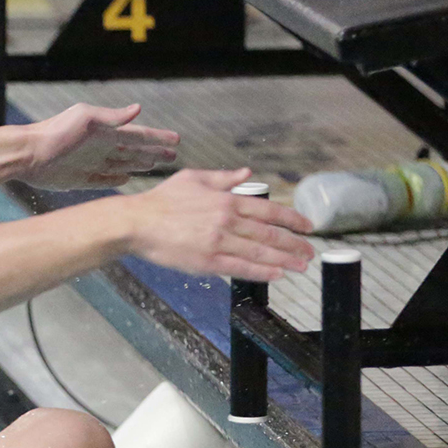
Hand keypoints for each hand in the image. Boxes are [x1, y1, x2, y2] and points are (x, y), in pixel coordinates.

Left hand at [21, 103, 179, 189]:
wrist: (27, 154)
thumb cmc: (55, 132)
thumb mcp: (86, 119)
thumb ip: (112, 118)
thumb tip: (139, 108)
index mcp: (105, 132)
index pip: (139, 135)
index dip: (158, 138)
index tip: (177, 140)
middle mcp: (100, 147)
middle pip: (134, 151)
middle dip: (154, 152)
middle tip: (173, 155)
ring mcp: (90, 164)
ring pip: (122, 165)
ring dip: (139, 165)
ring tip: (155, 165)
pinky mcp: (79, 180)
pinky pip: (103, 181)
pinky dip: (115, 180)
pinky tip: (126, 180)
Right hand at [116, 168, 313, 281]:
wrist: (136, 223)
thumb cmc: (162, 200)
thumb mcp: (193, 179)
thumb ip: (223, 178)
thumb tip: (247, 173)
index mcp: (226, 200)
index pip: (269, 211)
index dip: (292, 219)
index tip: (308, 226)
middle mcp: (227, 221)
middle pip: (270, 234)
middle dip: (295, 244)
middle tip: (310, 251)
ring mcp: (218, 242)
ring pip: (260, 252)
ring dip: (285, 260)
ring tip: (301, 266)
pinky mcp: (207, 262)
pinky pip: (241, 268)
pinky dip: (262, 271)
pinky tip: (277, 274)